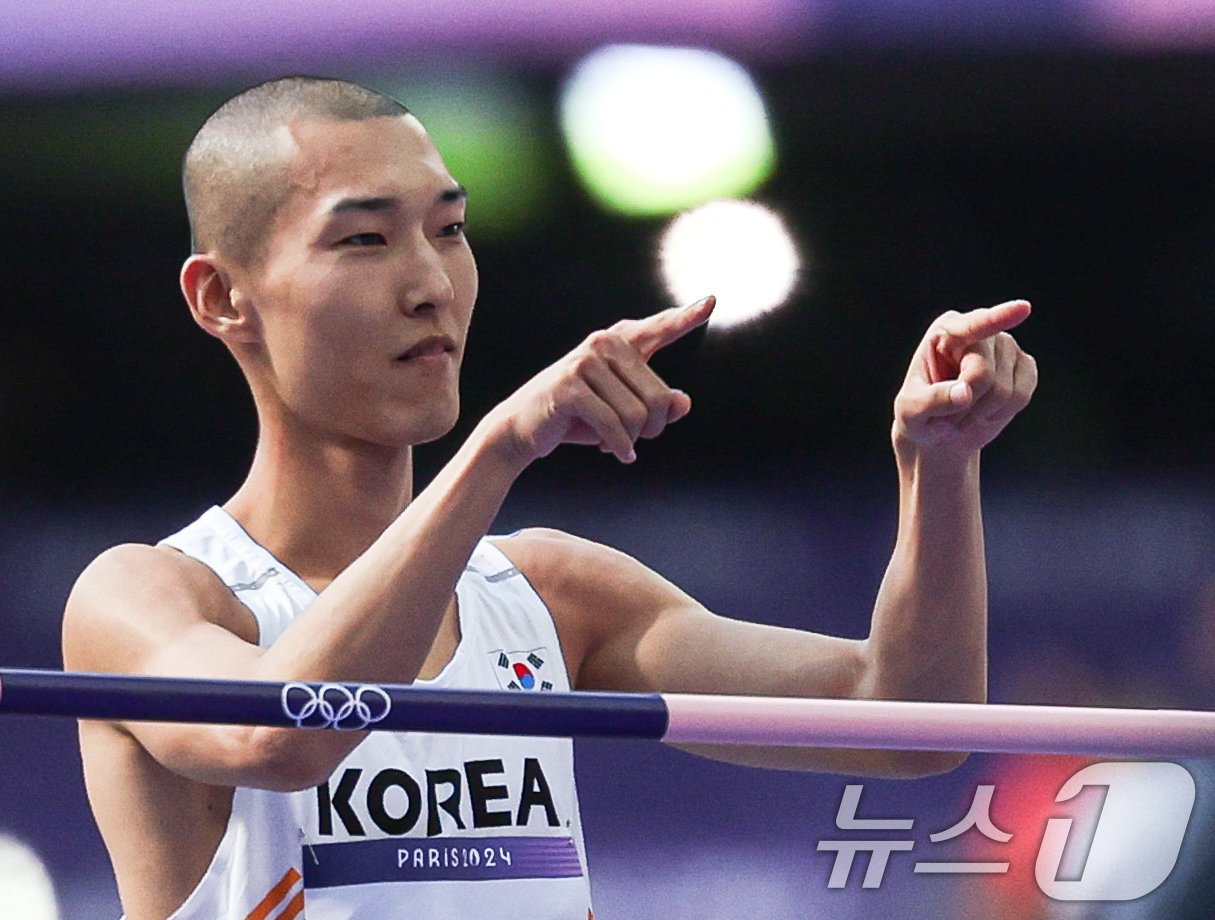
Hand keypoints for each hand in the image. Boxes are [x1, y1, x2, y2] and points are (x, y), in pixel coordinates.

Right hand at [486, 296, 714, 466]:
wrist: (522, 429)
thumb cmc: (576, 418)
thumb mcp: (623, 413)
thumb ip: (657, 405)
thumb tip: (683, 402)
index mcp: (618, 344)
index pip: (658, 330)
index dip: (686, 317)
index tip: (713, 301)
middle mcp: (604, 344)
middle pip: (659, 396)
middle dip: (652, 428)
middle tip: (635, 439)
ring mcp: (585, 361)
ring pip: (638, 414)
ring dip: (631, 439)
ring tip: (616, 443)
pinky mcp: (570, 385)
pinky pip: (613, 424)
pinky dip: (619, 446)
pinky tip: (615, 453)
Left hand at [893, 300, 1036, 453]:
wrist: (939, 431)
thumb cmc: (919, 414)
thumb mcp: (912, 410)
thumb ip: (933, 400)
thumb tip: (965, 393)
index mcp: (946, 331)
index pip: (973, 326)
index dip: (999, 317)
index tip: (1023, 308)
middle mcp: (981, 333)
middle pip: (984, 375)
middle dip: (965, 404)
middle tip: (946, 413)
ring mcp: (1006, 347)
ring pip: (1005, 391)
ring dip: (981, 413)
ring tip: (963, 412)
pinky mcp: (1024, 366)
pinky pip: (1021, 396)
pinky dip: (1001, 413)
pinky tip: (984, 411)